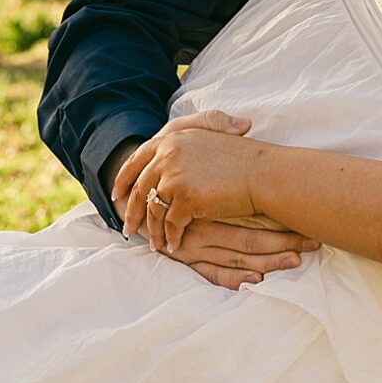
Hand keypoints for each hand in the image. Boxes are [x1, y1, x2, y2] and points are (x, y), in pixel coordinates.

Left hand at [112, 113, 314, 284]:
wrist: (264, 173)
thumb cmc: (242, 158)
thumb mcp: (209, 137)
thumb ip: (183, 145)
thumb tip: (164, 159)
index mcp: (171, 138)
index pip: (137, 160)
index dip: (124, 179)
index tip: (117, 195)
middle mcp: (167, 155)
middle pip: (141, 188)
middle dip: (132, 211)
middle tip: (128, 229)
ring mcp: (175, 176)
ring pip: (154, 209)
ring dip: (152, 230)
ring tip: (154, 244)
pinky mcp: (186, 198)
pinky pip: (171, 224)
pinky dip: (170, 237)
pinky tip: (172, 245)